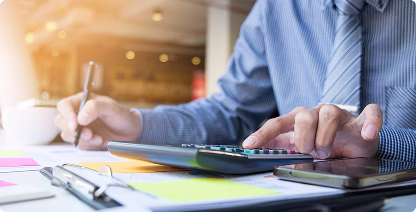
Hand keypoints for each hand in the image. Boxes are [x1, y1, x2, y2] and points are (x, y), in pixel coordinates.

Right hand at [55, 93, 140, 149]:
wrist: (130, 132)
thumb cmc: (121, 116)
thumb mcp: (111, 107)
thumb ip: (95, 108)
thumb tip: (80, 118)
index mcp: (81, 102)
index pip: (64, 105)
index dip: (66, 115)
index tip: (75, 125)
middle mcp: (77, 114)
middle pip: (61, 121)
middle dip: (74, 130)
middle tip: (90, 134)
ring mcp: (79, 128)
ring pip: (67, 135)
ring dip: (82, 139)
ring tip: (99, 139)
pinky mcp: (83, 140)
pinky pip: (77, 144)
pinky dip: (88, 145)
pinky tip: (100, 141)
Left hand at [242, 104, 382, 158]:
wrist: (354, 144)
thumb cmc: (325, 145)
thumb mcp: (302, 149)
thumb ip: (286, 150)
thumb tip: (266, 159)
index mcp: (298, 119)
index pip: (277, 124)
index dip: (263, 134)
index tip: (249, 145)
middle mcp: (315, 112)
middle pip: (302, 116)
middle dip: (304, 140)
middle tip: (311, 152)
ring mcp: (338, 113)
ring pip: (328, 113)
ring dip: (326, 138)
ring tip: (327, 152)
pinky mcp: (361, 118)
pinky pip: (369, 112)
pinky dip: (369, 123)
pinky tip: (366, 133)